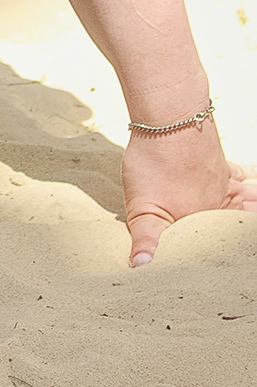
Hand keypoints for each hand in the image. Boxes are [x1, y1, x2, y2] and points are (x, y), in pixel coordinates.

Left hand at [122, 124, 256, 265]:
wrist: (169, 119)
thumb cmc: (155, 165)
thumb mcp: (143, 207)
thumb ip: (145, 238)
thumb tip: (141, 267)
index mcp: (206, 219)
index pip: (225, 241)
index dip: (235, 251)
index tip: (242, 261)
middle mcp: (220, 203)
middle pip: (240, 219)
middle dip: (244, 227)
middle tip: (249, 235)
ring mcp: (221, 180)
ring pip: (246, 197)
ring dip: (252, 204)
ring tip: (253, 208)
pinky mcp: (217, 160)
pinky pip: (239, 171)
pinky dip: (248, 174)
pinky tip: (251, 173)